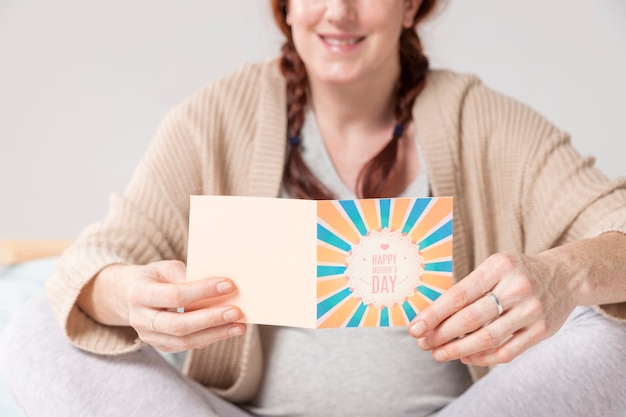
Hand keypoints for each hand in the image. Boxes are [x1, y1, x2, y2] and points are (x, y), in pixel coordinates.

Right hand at [81, 260, 245, 352]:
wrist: (129, 295)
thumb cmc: (155, 277)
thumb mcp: (166, 268)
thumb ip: (187, 276)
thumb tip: (219, 287)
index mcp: (139, 293)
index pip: (175, 295)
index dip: (203, 291)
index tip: (229, 285)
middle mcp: (140, 319)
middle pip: (179, 325)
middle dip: (211, 319)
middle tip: (237, 311)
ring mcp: (148, 336)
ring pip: (184, 341)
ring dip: (215, 334)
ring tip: (239, 326)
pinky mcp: (160, 345)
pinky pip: (186, 346)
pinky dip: (209, 338)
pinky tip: (227, 330)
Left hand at [408, 252, 577, 365]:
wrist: (566, 276)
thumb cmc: (517, 271)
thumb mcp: (494, 267)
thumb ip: (469, 288)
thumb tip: (433, 315)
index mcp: (499, 266)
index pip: (459, 294)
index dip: (434, 314)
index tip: (416, 326)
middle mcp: (517, 287)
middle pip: (471, 318)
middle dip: (442, 334)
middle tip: (423, 343)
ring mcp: (532, 310)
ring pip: (488, 338)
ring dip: (458, 350)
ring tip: (439, 353)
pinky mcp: (543, 330)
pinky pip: (507, 351)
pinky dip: (483, 357)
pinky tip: (465, 357)